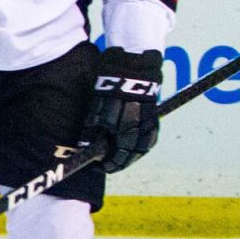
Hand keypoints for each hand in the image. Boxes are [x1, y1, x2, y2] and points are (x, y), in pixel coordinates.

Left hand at [81, 47, 161, 172]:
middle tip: (107, 164)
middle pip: (132, 156)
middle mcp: (141, 132)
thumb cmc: (109, 92)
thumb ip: (90, 134)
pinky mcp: (155, 117)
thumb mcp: (95, 113)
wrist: (131, 71)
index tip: (98, 167)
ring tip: (119, 157)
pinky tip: (132, 145)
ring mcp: (150, 125)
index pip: (118, 159)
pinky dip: (140, 145)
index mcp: (126, 133)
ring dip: (131, 155)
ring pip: (143, 148)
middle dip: (119, 162)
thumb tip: (84, 149)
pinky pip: (149, 138)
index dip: (107, 165)